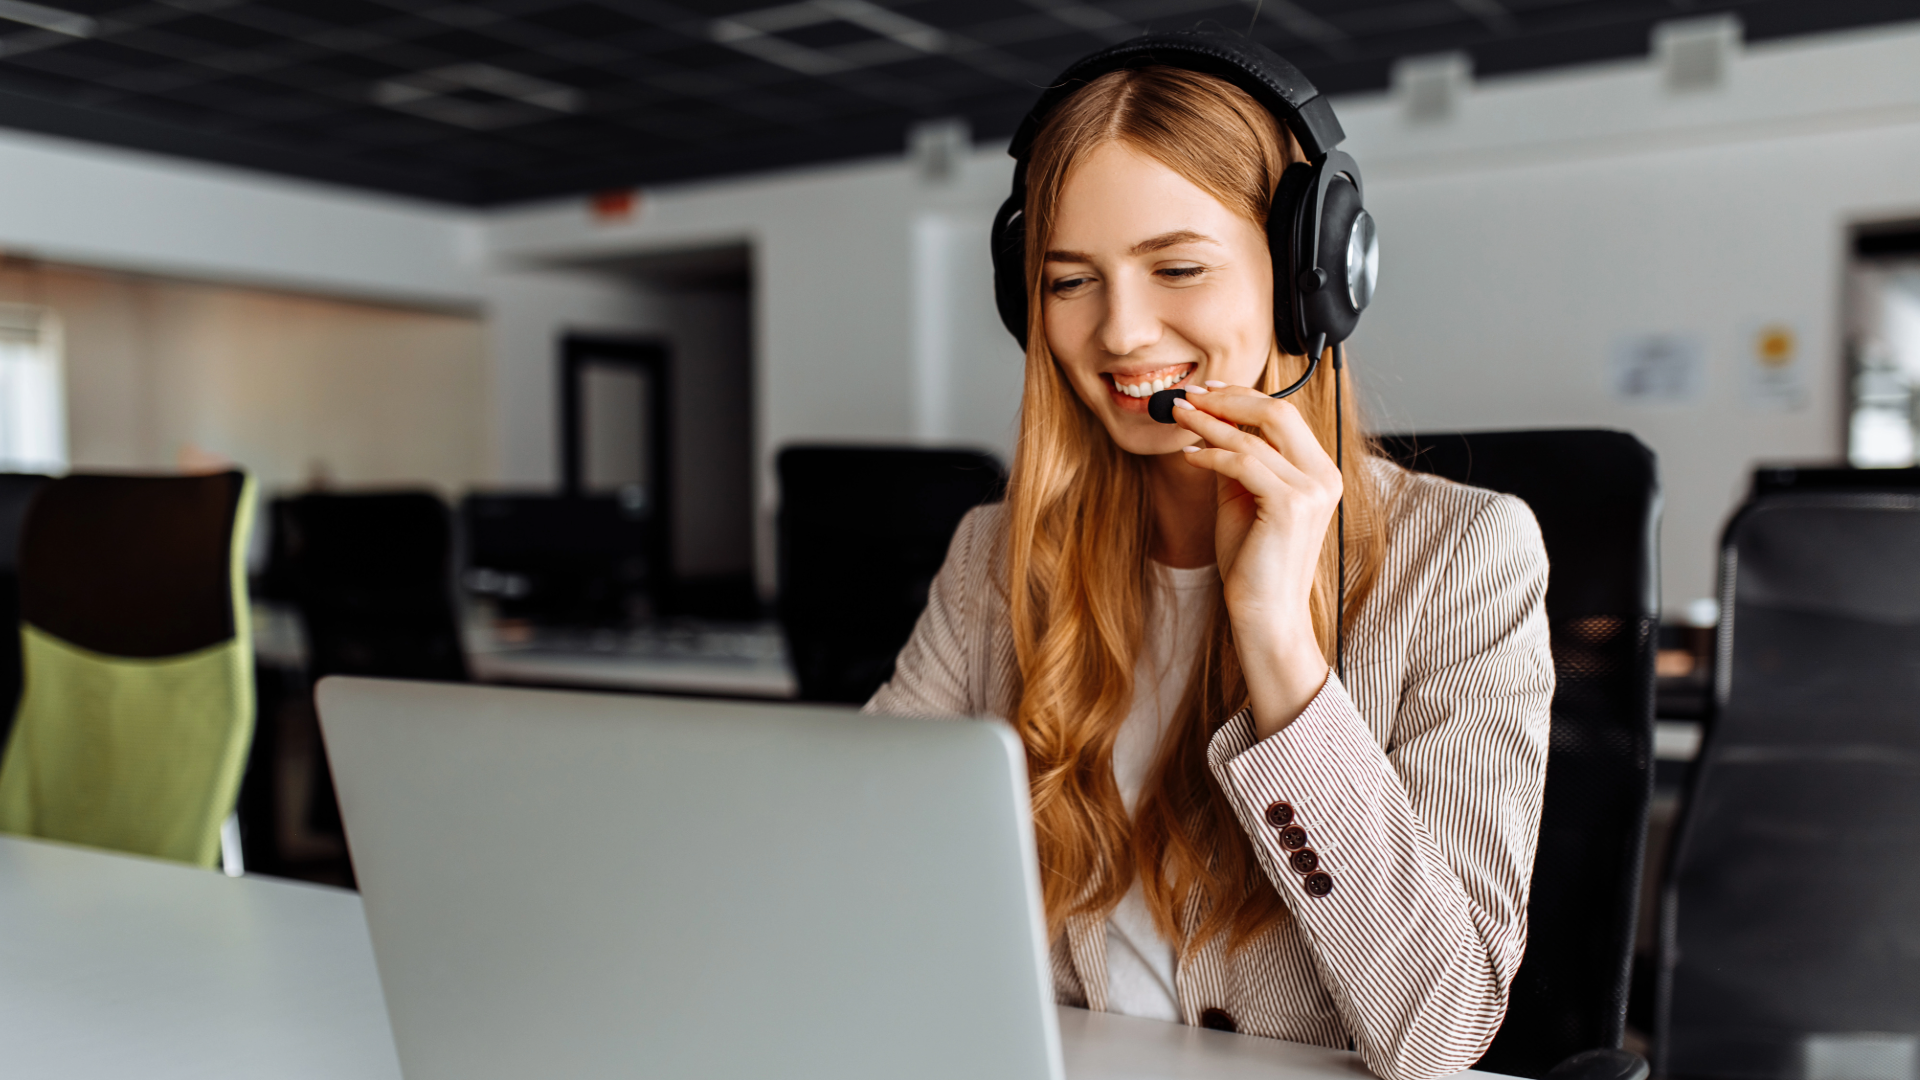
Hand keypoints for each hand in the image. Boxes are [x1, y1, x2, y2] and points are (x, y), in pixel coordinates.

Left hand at [1170, 384, 1340, 738]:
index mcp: (1320, 473)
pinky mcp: (1290, 505)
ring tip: (1178, 416)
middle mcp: (1324, 476)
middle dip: (1228, 399)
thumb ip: (1237, 463)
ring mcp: (1311, 490)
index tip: (1208, 391)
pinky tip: (1188, 455)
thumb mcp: (1242, 502)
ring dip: (1210, 421)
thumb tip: (1210, 425)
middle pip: (1278, 412)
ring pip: (1255, 435)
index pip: (1285, 417)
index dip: (1245, 397)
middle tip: (1189, 396)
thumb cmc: (1252, 565)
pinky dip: (1211, 453)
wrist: (1265, 615)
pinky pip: (1242, 463)